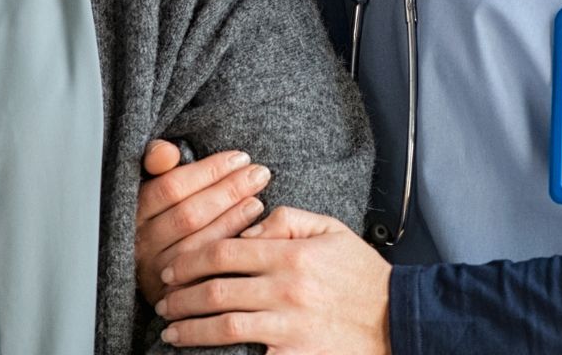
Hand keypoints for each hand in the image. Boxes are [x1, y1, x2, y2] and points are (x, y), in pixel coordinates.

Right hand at [135, 141, 271, 304]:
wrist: (157, 267)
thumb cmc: (164, 213)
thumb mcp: (155, 183)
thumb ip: (156, 161)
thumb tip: (168, 152)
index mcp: (134, 211)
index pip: (171, 187)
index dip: (209, 171)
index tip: (239, 158)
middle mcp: (141, 243)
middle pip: (188, 215)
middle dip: (228, 191)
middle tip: (259, 173)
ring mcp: (157, 271)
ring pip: (199, 244)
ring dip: (233, 219)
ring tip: (258, 200)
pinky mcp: (175, 295)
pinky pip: (207, 271)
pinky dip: (230, 248)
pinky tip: (252, 232)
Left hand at [155, 206, 391, 353]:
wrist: (399, 320)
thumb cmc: (362, 275)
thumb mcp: (331, 230)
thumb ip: (287, 219)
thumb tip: (246, 229)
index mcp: (291, 255)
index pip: (224, 253)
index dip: (190, 261)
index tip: (172, 269)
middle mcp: (286, 290)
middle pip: (215, 291)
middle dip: (180, 297)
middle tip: (162, 301)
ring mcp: (290, 327)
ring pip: (223, 327)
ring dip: (189, 329)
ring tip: (170, 331)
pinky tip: (203, 354)